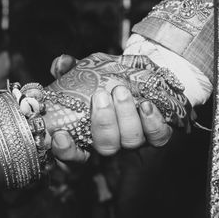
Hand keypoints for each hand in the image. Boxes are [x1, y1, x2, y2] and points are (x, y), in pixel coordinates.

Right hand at [46, 54, 186, 161]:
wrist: (136, 79)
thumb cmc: (103, 80)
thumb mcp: (82, 73)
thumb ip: (67, 69)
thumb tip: (62, 63)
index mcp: (87, 135)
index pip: (72, 156)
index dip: (66, 150)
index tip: (60, 135)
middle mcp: (111, 143)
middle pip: (106, 147)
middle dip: (104, 123)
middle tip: (101, 96)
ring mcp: (133, 141)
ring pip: (131, 141)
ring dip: (126, 116)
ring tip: (121, 91)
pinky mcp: (155, 135)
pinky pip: (158, 137)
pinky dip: (152, 122)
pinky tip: (147, 105)